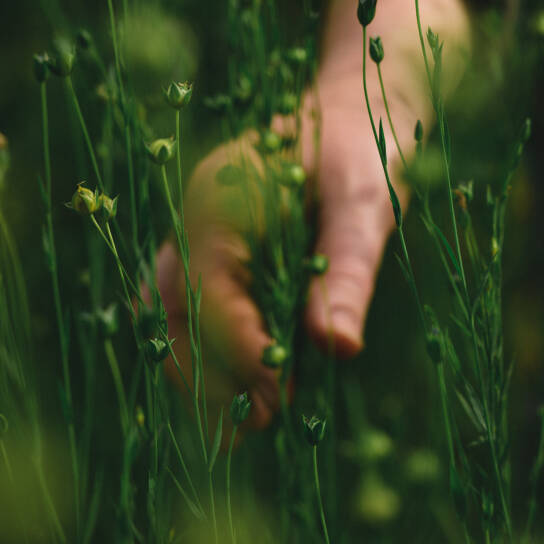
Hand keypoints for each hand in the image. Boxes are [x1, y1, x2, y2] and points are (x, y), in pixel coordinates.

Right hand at [155, 0, 468, 429]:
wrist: (346, 115)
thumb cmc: (360, 152)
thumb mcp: (367, 205)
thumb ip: (348, 272)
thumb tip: (337, 348)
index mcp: (217, 202)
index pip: (210, 294)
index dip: (239, 351)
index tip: (276, 400)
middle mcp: (191, 223)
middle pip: (180, 316)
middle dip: (214, 376)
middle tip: (258, 428)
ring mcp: (191, 240)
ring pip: (176, 321)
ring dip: (206, 374)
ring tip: (247, 425)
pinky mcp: (206, 257)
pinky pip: (190, 313)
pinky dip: (210, 354)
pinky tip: (241, 390)